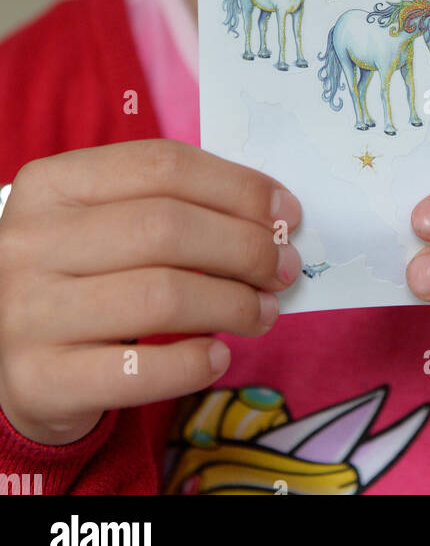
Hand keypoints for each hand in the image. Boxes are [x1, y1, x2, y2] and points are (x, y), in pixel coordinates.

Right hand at [0, 139, 301, 445]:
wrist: (11, 358)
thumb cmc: (82, 275)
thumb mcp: (106, 222)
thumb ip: (173, 206)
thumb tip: (274, 218)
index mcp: (51, 183)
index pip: (161, 166)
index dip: (237, 187)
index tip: (287, 212)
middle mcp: (29, 241)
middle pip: (166, 228)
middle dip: (244, 248)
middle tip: (284, 268)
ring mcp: (27, 311)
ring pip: (160, 297)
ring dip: (232, 305)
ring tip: (263, 312)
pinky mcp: (38, 379)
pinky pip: (139, 371)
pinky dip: (194, 363)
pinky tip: (218, 356)